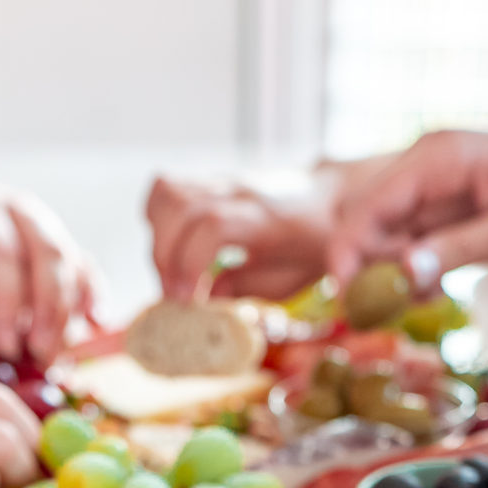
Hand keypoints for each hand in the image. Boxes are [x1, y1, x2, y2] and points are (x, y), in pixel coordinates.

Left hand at [0, 184, 101, 364]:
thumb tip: (4, 357)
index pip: (1, 256)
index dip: (8, 306)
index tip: (6, 349)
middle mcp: (16, 211)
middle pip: (47, 253)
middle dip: (49, 311)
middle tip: (39, 357)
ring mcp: (44, 227)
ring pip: (71, 265)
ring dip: (67, 317)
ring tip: (51, 360)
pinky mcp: (61, 249)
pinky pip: (85, 271)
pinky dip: (93, 299)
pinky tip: (95, 326)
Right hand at [146, 172, 333, 301]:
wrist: (331, 200)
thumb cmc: (313, 246)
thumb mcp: (288, 280)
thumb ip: (244, 290)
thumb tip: (203, 305)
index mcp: (267, 218)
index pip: (214, 225)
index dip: (191, 264)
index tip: (188, 303)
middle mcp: (240, 191)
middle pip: (181, 208)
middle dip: (166, 260)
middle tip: (174, 299)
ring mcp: (222, 182)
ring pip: (167, 192)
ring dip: (157, 239)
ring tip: (168, 275)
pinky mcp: (209, 182)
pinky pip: (167, 189)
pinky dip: (156, 220)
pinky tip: (168, 249)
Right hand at [325, 120, 487, 291]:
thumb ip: (461, 250)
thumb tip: (404, 275)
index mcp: (441, 153)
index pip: (369, 204)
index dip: (347, 253)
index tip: (345, 302)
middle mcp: (427, 162)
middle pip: (366, 220)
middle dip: (368, 269)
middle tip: (388, 313)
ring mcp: (432, 184)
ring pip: (384, 236)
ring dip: (391, 275)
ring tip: (432, 296)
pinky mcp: (442, 206)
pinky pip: (407, 243)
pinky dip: (413, 272)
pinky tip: (440, 288)